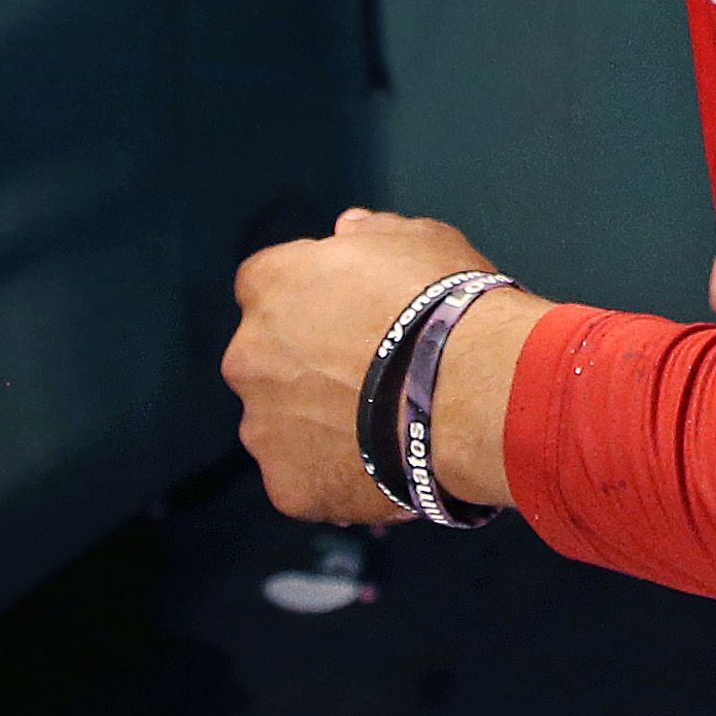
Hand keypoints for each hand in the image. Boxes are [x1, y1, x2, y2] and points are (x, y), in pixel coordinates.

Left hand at [225, 209, 498, 526]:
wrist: (467, 393)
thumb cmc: (443, 303)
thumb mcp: (416, 239)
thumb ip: (370, 233)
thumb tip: (347, 228)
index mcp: (269, 285)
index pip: (269, 287)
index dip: (311, 301)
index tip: (349, 315)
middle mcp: (248, 354)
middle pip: (268, 359)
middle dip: (305, 366)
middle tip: (367, 376)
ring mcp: (263, 427)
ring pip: (282, 425)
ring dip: (315, 425)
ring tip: (380, 430)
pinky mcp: (287, 486)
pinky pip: (306, 481)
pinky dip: (335, 477)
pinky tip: (381, 468)